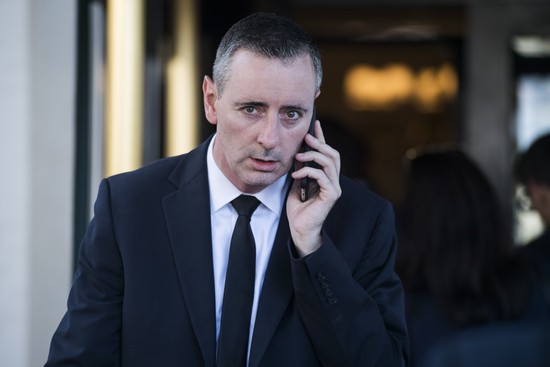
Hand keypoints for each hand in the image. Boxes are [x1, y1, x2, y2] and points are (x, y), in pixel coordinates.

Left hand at [287, 120, 341, 256]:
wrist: (299, 229)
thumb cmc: (298, 210)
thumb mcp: (297, 183)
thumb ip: (300, 168)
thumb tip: (298, 152)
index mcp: (326, 177)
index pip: (327, 153)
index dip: (322, 138)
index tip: (315, 124)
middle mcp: (334, 181)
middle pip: (333, 154)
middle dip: (320, 143)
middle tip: (306, 137)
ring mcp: (334, 188)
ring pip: (330, 162)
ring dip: (313, 155)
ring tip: (298, 155)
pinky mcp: (331, 195)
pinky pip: (322, 176)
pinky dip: (307, 171)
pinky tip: (295, 174)